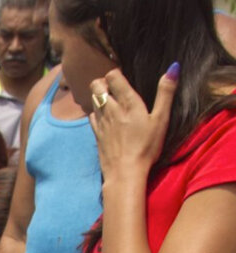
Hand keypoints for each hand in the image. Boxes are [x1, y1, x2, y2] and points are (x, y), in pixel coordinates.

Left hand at [89, 65, 177, 179]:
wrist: (125, 171)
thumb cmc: (146, 146)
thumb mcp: (161, 119)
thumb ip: (165, 93)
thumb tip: (173, 67)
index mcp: (127, 102)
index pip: (112, 76)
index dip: (116, 74)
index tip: (124, 78)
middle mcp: (110, 109)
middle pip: (96, 85)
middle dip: (103, 82)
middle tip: (115, 88)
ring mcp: (101, 122)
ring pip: (93, 100)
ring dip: (100, 96)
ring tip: (112, 101)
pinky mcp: (96, 134)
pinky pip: (92, 116)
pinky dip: (97, 112)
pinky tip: (106, 117)